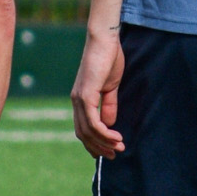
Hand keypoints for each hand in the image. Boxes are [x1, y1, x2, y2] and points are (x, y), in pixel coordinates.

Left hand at [71, 28, 124, 157]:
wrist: (105, 41)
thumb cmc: (108, 59)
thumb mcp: (110, 87)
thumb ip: (108, 104)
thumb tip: (109, 123)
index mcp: (81, 99)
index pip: (83, 128)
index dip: (94, 142)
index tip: (108, 151)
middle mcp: (76, 101)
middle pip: (83, 133)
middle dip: (99, 147)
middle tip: (115, 154)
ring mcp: (79, 98)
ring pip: (88, 130)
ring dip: (104, 142)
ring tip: (119, 147)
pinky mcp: (86, 95)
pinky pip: (93, 122)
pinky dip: (104, 133)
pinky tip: (116, 136)